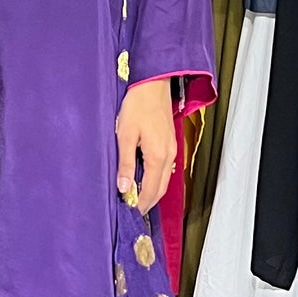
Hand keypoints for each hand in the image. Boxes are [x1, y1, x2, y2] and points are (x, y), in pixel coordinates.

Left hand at [115, 77, 178, 210]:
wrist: (153, 83)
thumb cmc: (137, 105)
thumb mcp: (125, 135)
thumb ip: (125, 163)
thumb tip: (124, 189)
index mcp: (158, 156)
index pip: (151, 190)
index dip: (141, 204)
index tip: (129, 212)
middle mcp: (169, 155)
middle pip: (161, 188)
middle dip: (148, 202)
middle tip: (132, 209)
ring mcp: (172, 149)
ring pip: (165, 179)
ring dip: (153, 191)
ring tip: (137, 197)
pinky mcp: (170, 142)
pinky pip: (166, 168)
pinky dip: (157, 179)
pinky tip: (144, 178)